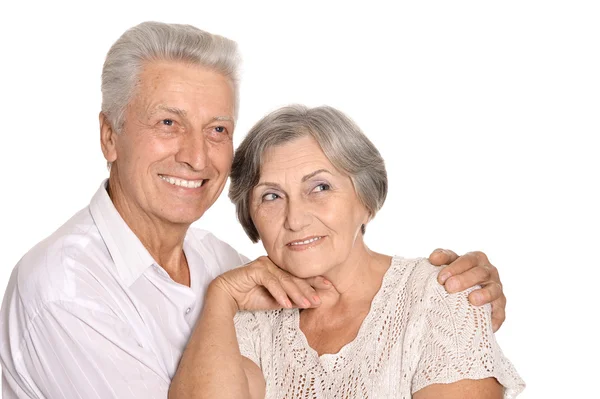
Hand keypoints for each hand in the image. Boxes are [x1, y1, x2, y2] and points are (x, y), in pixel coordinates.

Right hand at [212, 256, 330, 310]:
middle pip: (294, 277)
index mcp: (278, 268)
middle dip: (308, 289)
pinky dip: (279, 293)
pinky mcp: (254, 270)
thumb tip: (308, 303)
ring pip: (284, 279)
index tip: (328, 288)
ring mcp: (263, 265)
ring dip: (296, 293)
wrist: (225, 296)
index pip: (298, 275)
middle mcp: (272, 264)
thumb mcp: (274, 301)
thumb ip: (289, 300)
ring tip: (306, 304)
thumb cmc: (248, 297)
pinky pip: (270, 281)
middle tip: (319, 300)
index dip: (314, 281)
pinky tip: (286, 304)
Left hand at [429, 249, 505, 331]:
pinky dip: (494, 318)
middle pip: (481, 273)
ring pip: (494, 290)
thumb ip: (441, 257)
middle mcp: (489, 272)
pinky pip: (500, 314)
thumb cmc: (451, 277)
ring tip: (472, 299)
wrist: (459, 299)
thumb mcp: (446, 264)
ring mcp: (496, 290)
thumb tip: (434, 258)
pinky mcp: (499, 308)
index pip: (467, 260)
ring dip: (484, 294)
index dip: (455, 267)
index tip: (441, 278)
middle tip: (449, 288)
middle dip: (465, 280)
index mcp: (475, 259)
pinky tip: (488, 325)